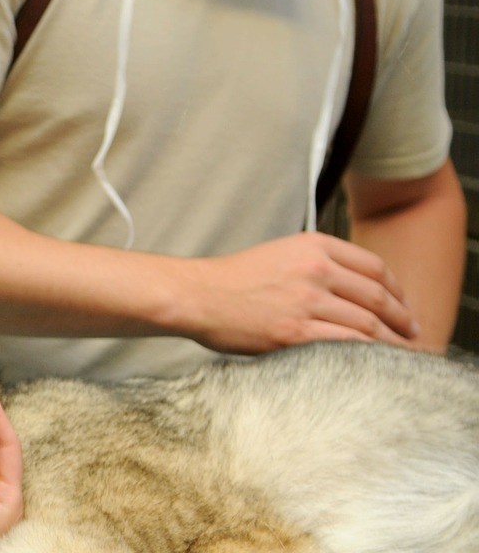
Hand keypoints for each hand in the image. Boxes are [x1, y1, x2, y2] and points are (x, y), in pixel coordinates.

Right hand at [175, 232, 418, 353]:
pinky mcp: (295, 332)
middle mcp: (315, 269)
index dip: (397, 289)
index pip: (373, 267)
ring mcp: (306, 301)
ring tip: (401, 353)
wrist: (197, 295)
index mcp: (313, 246)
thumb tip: (353, 288)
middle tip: (413, 333)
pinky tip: (375, 363)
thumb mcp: (280, 253)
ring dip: (391, 342)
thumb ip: (317, 263)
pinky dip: (368, 355)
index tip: (403, 305)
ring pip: (368, 324)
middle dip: (402, 318)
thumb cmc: (233, 280)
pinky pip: (347, 345)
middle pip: (377, 296)